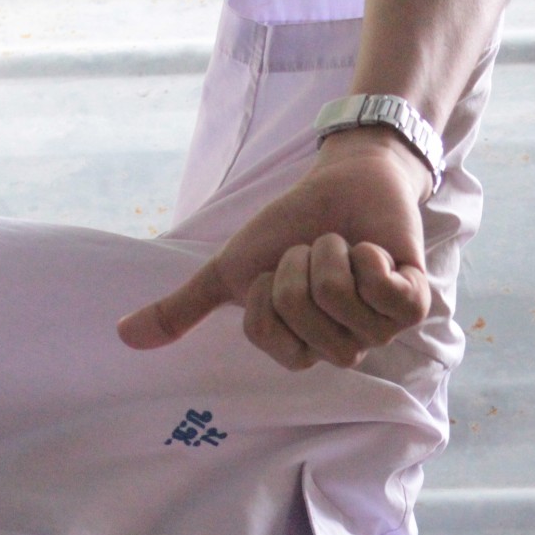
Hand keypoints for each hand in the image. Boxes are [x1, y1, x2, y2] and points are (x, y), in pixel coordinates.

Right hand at [117, 128, 435, 368]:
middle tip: (313, 253)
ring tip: (342, 247)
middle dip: (299, 268)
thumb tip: (122, 337)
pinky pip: (388, 295)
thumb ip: (183, 308)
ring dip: (333, 254)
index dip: (266, 294)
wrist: (342, 186)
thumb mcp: (230, 270)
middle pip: (306, 316)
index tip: (275, 271)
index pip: (269, 336)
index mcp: (298, 348)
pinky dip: (370, 259)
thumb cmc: (289, 229)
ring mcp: (378, 329)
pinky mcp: (412, 303)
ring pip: (342, 300)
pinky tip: (372, 251)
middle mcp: (339, 347)